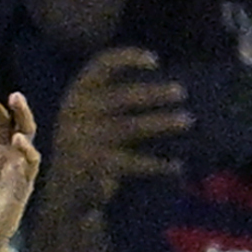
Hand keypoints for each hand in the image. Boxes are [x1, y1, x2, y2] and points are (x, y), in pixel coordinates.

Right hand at [43, 48, 190, 217]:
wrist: (64, 192)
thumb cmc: (89, 146)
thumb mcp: (92, 116)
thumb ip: (114, 97)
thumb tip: (167, 86)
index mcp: (77, 95)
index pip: (100, 66)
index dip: (127, 58)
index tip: (155, 61)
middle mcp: (76, 114)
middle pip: (120, 97)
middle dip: (154, 93)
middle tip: (182, 92)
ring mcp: (83, 141)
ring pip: (129, 127)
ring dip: (161, 122)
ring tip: (187, 120)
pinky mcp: (94, 167)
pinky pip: (132, 163)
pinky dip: (157, 165)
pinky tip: (177, 166)